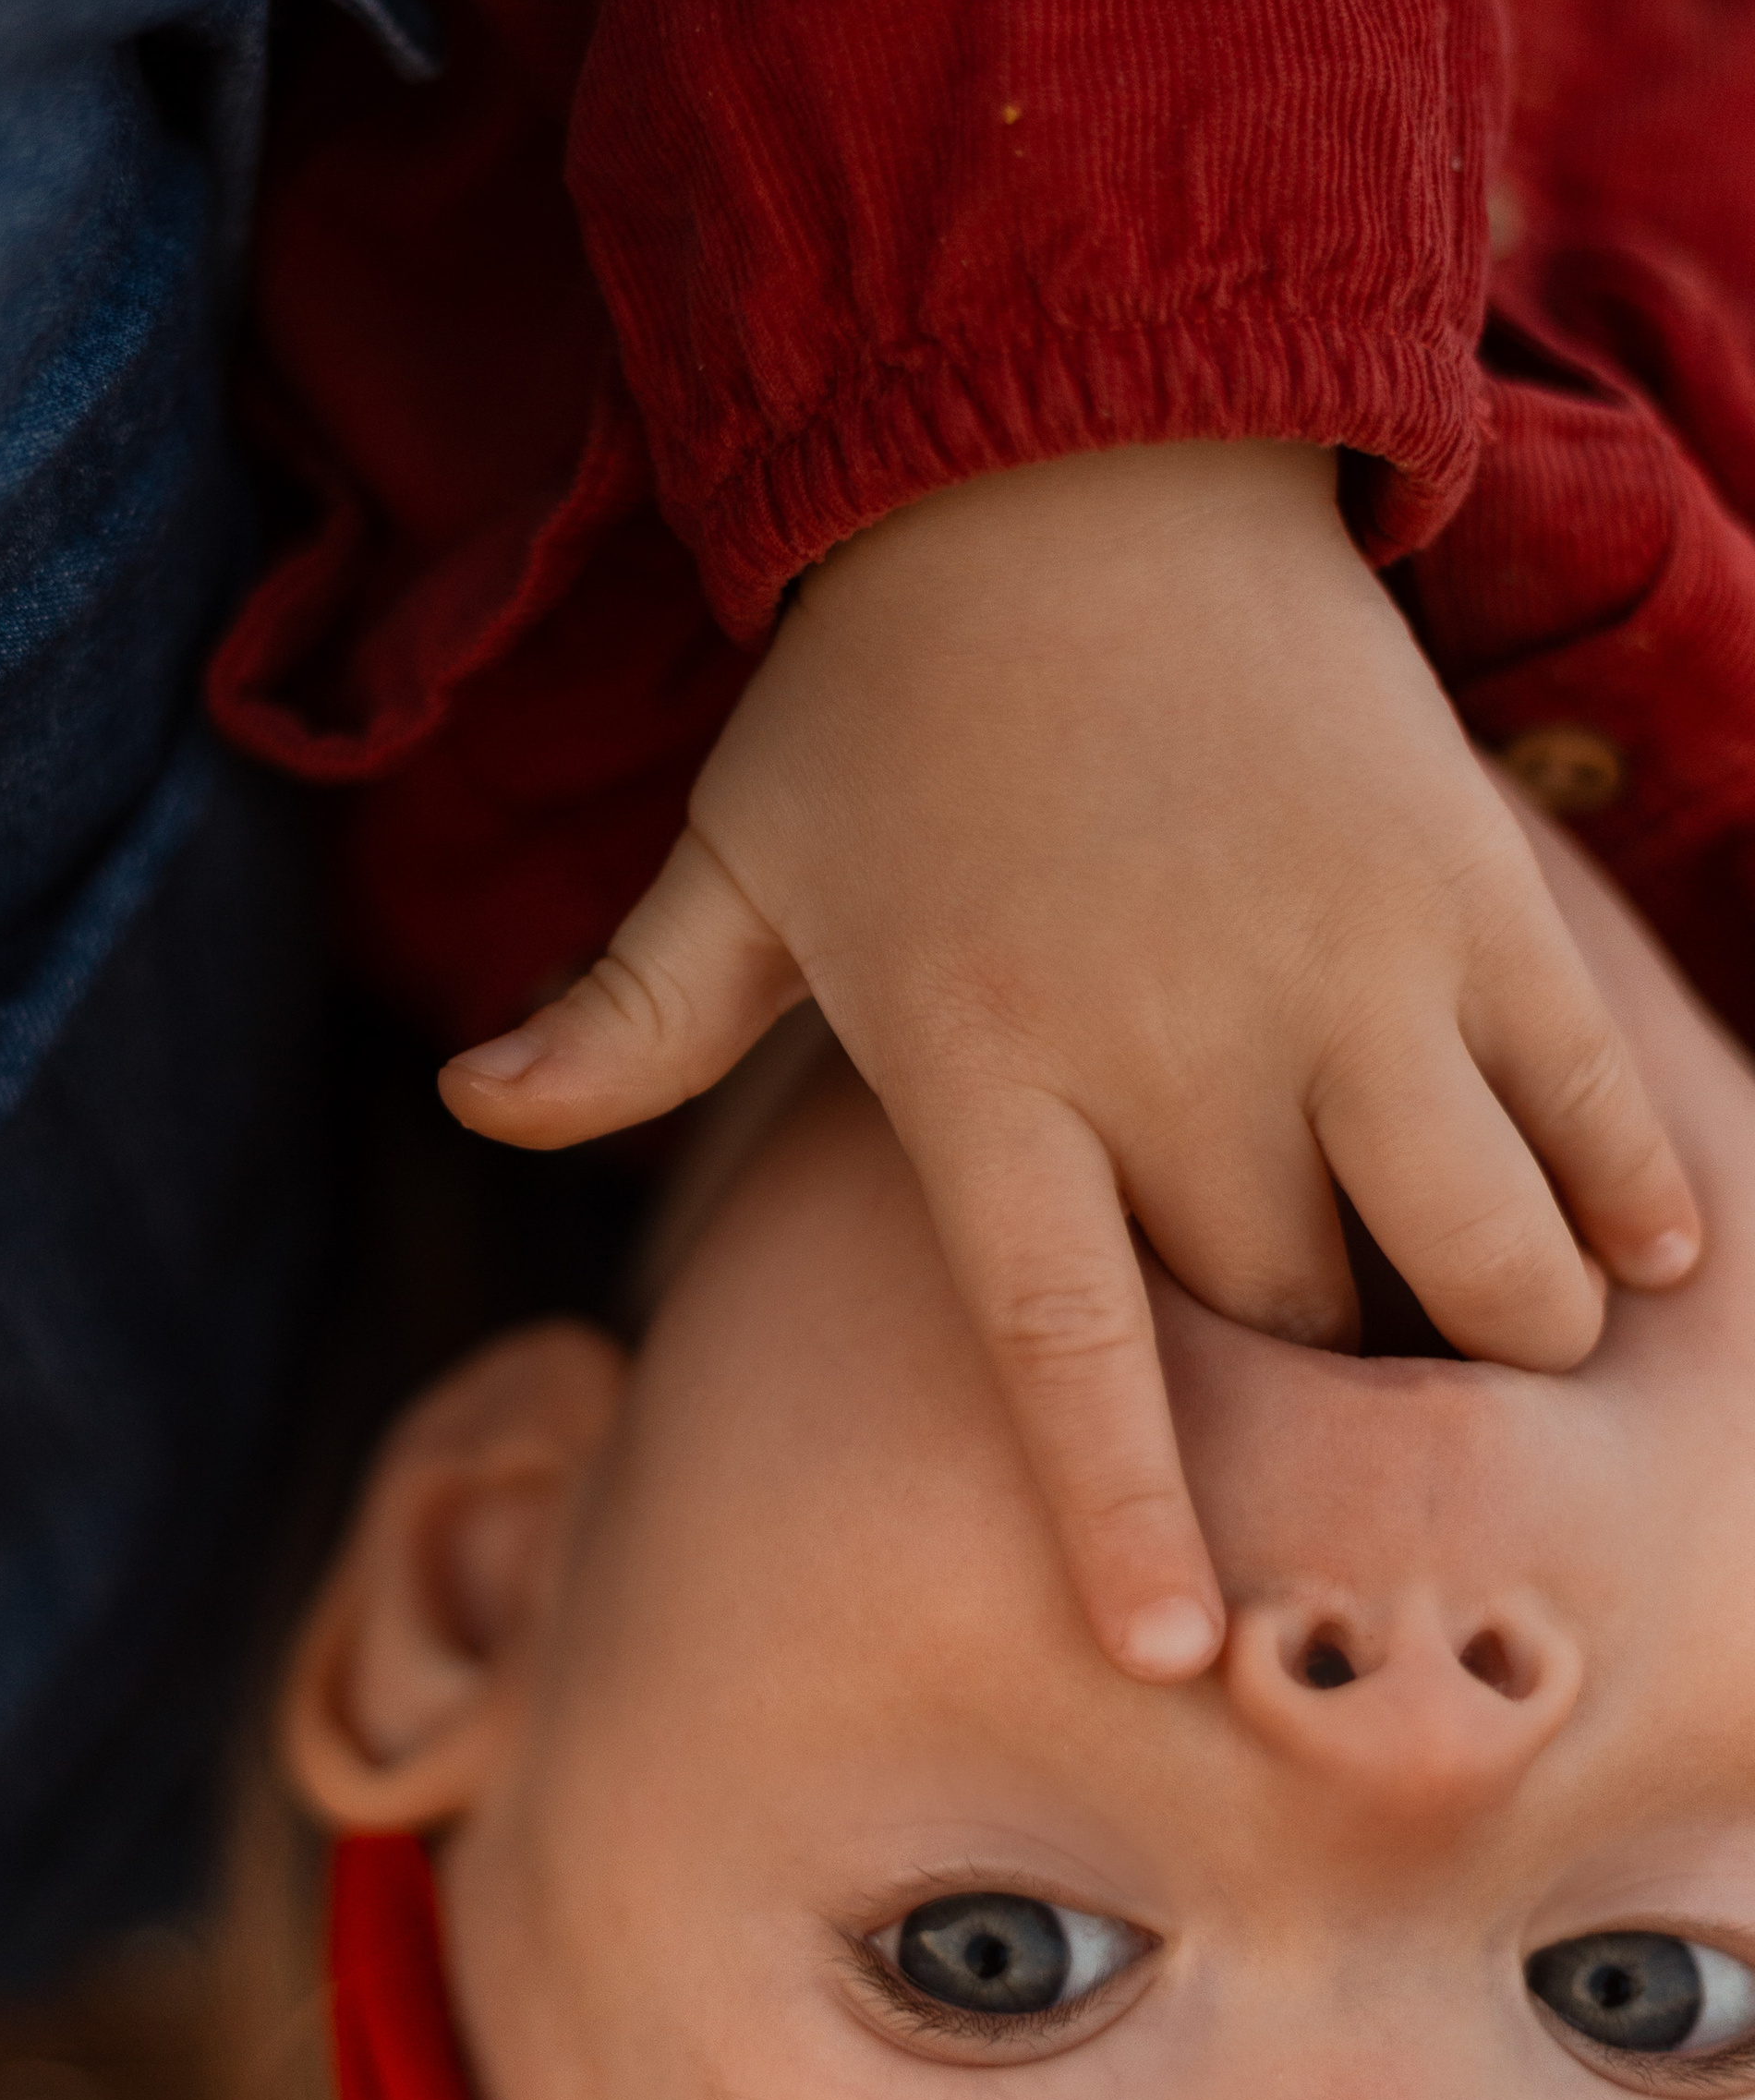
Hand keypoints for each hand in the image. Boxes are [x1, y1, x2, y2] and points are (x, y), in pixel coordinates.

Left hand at [437, 443, 1700, 1679]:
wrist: (1068, 442)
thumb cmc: (883, 681)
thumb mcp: (733, 850)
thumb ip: (619, 1013)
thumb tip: (462, 1106)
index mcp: (980, 1063)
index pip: (1058, 1348)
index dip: (1125, 1515)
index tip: (1176, 1657)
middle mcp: (1174, 1041)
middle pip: (1290, 1326)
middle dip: (1317, 1405)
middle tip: (1324, 1407)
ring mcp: (1343, 967)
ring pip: (1482, 1252)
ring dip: (1500, 1325)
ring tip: (1490, 1330)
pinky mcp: (1465, 889)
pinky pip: (1589, 1097)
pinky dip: (1628, 1196)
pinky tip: (1637, 1252)